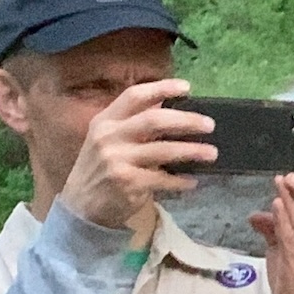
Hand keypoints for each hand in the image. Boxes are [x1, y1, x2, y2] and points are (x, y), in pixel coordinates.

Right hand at [60, 80, 208, 230]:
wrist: (81, 205)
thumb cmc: (101, 168)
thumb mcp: (108, 140)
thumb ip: (133, 123)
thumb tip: (167, 105)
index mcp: (106, 121)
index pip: (134, 96)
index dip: (161, 88)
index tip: (186, 88)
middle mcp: (109, 137)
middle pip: (154, 120)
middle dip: (187, 121)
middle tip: (210, 125)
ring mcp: (117, 160)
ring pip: (163, 150)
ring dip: (192, 151)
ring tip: (211, 153)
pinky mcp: (127, 183)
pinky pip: (163, 179)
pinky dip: (181, 181)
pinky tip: (193, 181)